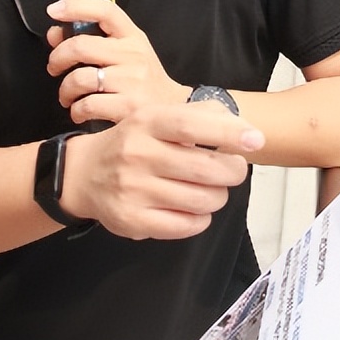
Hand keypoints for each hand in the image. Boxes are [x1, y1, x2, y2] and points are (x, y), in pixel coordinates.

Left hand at [46, 0, 189, 127]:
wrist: (173, 110)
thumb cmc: (144, 81)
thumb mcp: (126, 53)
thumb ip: (92, 41)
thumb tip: (55, 34)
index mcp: (132, 37)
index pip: (105, 11)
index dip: (76, 6)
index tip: (55, 10)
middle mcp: (133, 55)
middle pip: (81, 46)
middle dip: (57, 58)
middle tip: (55, 67)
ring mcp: (132, 81)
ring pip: (79, 79)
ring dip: (65, 90)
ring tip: (69, 96)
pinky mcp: (128, 107)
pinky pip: (87, 105)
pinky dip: (76, 110)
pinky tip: (81, 111)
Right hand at [58, 102, 263, 239]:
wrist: (84, 174)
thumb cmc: (134, 143)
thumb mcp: (157, 117)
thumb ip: (200, 114)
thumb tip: (243, 127)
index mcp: (147, 122)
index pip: (191, 124)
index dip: (228, 132)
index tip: (256, 140)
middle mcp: (137, 154)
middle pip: (205, 168)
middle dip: (232, 172)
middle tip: (233, 170)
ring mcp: (133, 189)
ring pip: (202, 200)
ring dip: (218, 196)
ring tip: (211, 190)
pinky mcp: (132, 219)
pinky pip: (187, 225)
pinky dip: (201, 219)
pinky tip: (194, 209)